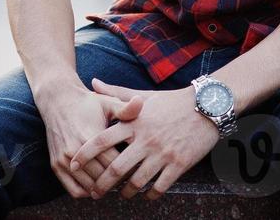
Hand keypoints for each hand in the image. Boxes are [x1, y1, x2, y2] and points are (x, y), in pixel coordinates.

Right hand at [34, 81, 143, 197]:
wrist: (58, 101)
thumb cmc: (88, 104)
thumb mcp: (107, 103)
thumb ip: (125, 108)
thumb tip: (140, 102)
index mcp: (90, 136)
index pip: (114, 164)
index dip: (129, 169)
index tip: (138, 169)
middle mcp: (75, 150)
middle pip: (103, 178)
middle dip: (118, 181)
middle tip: (130, 180)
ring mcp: (64, 160)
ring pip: (90, 187)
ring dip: (104, 189)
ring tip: (115, 183)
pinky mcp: (55, 165)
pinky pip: (74, 190)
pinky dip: (87, 193)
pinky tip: (97, 185)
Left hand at [69, 78, 218, 200]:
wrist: (206, 107)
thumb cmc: (171, 102)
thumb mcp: (142, 97)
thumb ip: (116, 93)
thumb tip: (93, 82)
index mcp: (134, 123)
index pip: (102, 140)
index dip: (85, 154)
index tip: (73, 164)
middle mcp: (145, 139)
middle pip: (116, 167)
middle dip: (101, 184)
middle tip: (94, 192)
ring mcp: (162, 153)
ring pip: (136, 181)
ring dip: (125, 192)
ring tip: (120, 196)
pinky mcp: (178, 164)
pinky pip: (159, 187)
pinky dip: (150, 195)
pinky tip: (146, 196)